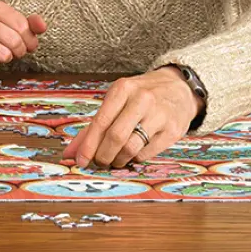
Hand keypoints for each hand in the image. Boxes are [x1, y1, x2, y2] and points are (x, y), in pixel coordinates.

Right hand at [0, 1, 46, 75]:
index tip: (27, 45)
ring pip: (2, 53)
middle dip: (19, 51)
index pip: (23, 26)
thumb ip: (32, 25)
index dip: (30, 41)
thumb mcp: (16, 28)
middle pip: (14, 40)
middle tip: (15, 53)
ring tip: (2, 55)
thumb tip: (42, 26)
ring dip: (6, 59)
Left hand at [62, 67, 201, 168]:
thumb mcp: (118, 100)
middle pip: (115, 137)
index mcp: (123, 89)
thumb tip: (70, 153)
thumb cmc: (141, 96)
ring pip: (131, 148)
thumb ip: (94, 126)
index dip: (88, 145)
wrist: (179, 88)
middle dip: (103, 155)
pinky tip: (132, 154)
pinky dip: (134, 159)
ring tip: (115, 160)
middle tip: (99, 163)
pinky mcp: (173, 130)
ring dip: (118, 160)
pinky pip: (147, 153)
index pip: (100, 121)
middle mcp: (142, 100)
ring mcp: (159, 115)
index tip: (80, 161)